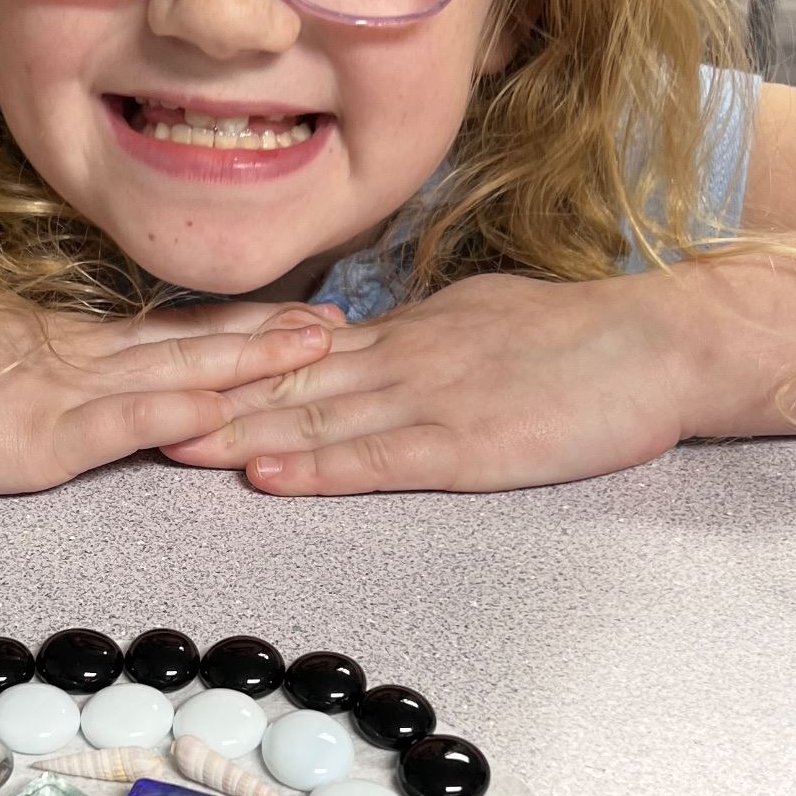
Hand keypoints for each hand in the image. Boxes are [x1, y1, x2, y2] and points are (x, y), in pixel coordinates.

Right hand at [0, 297, 339, 494]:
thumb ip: (38, 372)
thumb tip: (80, 378)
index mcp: (65, 346)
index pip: (169, 330)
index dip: (238, 321)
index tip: (302, 313)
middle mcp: (77, 360)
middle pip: (191, 340)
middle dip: (271, 334)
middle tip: (345, 324)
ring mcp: (59, 394)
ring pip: (172, 370)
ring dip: (248, 362)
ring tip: (316, 353)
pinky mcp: (33, 437)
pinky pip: (113, 421)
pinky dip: (170, 411)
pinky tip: (218, 407)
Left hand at [158, 273, 693, 494]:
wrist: (661, 343)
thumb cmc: (587, 337)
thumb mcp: (488, 318)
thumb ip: (424, 338)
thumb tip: (374, 346)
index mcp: (410, 331)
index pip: (303, 348)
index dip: (231, 364)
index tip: (170, 372)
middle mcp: (405, 358)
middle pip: (288, 382)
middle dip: (209, 400)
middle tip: (134, 412)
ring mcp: (431, 401)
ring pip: (316, 420)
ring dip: (239, 437)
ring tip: (170, 446)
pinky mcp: (465, 445)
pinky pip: (375, 460)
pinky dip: (314, 469)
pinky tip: (266, 476)